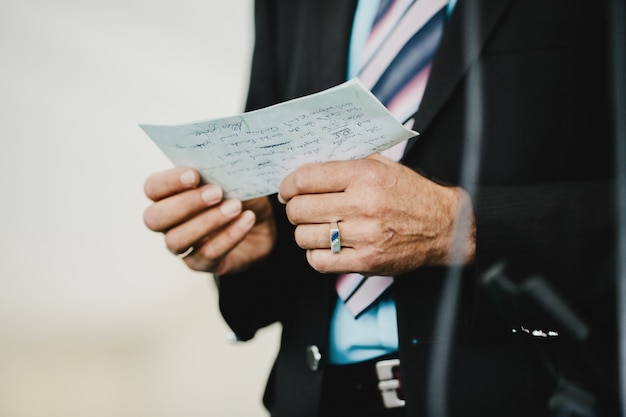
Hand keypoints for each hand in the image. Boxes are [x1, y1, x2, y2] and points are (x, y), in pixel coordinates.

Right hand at [143, 167, 276, 274]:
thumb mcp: (231, 176)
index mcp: (168, 194)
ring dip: (208, 222)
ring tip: (235, 207)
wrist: (264, 223)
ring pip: (177, 240)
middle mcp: (168, 222)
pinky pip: (207, 255)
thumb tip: (219, 159)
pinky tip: (247, 219)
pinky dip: (229, 236)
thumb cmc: (239, 193)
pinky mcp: (202, 263)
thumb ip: (218, 169)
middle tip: (217, 192)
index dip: (168, 182)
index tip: (194, 175)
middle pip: (155, 218)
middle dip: (185, 204)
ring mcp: (183, 245)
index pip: (152, 188)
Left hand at [278, 154, 474, 275]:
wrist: (444, 226)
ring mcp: (365, 236)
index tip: (287, 190)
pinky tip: (325, 246)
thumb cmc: (409, 193)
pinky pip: (319, 262)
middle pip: (300, 209)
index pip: (306, 179)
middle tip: (301, 209)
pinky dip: (316, 255)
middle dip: (294, 209)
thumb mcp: (381, 166)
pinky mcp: (367, 262)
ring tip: (315, 228)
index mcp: (364, 175)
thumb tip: (303, 167)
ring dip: (304, 232)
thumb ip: (345, 163)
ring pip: (304, 237)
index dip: (287, 185)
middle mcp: (363, 204)